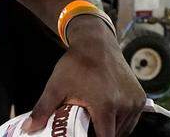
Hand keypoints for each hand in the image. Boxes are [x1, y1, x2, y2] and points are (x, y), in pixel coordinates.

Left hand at [25, 16, 143, 136]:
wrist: (95, 43)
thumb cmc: (76, 64)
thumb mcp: (56, 86)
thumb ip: (43, 109)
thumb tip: (29, 128)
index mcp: (105, 106)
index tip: (84, 135)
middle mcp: (125, 105)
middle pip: (114, 135)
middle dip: (100, 134)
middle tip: (86, 126)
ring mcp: (135, 102)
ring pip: (124, 129)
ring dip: (112, 128)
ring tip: (96, 118)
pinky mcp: (140, 97)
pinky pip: (132, 119)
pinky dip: (121, 120)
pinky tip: (108, 113)